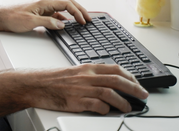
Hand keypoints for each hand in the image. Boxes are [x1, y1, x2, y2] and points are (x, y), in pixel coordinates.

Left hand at [0, 0, 91, 32]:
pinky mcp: (39, 14)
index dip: (78, 12)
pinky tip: (67, 25)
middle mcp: (45, 4)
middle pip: (68, 4)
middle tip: (89, 19)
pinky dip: (64, 19)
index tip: (84, 21)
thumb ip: (48, 23)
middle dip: (80, 10)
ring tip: (82, 21)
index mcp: (45, 3)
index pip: (67, 4)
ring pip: (63, 9)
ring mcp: (43, 9)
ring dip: (73, 14)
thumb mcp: (31, 22)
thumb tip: (63, 25)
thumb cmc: (12, 17)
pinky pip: (56, 15)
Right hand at [17, 64, 148, 113]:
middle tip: (143, 95)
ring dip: (123, 101)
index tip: (137, 83)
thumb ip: (90, 76)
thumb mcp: (74, 72)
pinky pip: (97, 106)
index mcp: (87, 67)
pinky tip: (108, 111)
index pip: (115, 69)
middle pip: (117, 80)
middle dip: (134, 88)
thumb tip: (107, 83)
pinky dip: (106, 109)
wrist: (35, 85)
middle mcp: (86, 76)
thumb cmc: (52, 79)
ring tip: (128, 107)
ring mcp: (82, 89)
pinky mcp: (76, 101)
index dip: (130, 76)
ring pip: (110, 93)